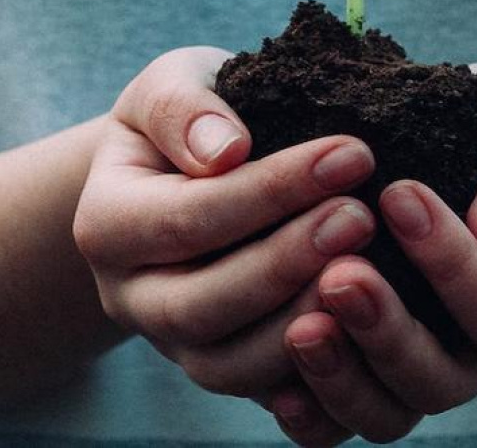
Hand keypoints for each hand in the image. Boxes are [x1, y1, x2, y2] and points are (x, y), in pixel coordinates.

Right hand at [73, 47, 377, 398]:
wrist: (185, 169)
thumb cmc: (188, 117)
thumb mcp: (171, 83)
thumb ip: (184, 107)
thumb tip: (224, 150)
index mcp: (106, 223)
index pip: (187, 217)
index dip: (271, 191)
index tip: (352, 153)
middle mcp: (129, 296)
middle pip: (200, 305)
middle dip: (287, 262)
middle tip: (361, 216)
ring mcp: (172, 344)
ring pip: (229, 366)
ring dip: (302, 321)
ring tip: (370, 269)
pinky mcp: (221, 368)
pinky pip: (264, 394)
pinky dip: (314, 373)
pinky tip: (366, 327)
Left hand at [269, 62, 476, 445]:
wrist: (456, 144)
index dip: (454, 265)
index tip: (399, 194)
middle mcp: (473, 350)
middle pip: (440, 379)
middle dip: (387, 330)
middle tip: (340, 273)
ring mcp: (414, 370)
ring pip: (386, 413)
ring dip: (342, 376)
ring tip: (301, 326)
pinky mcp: (359, 374)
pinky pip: (335, 423)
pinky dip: (310, 411)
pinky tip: (276, 383)